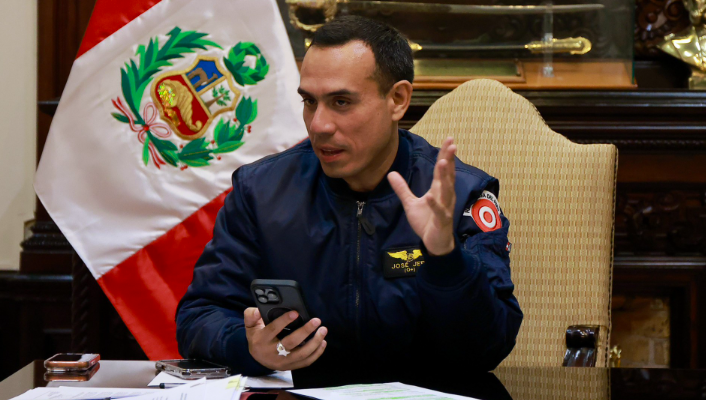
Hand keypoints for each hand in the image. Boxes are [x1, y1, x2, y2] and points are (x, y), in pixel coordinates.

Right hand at [244, 307, 327, 369]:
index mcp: (262, 340)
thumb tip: (257, 310)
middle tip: (317, 321)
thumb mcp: (250, 326)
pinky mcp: (291, 367)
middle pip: (291, 343)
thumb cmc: (257, 337)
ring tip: (323, 330)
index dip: (284, 320)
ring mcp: (283, 362)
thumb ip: (251, 316)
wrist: (256, 358)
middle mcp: (272, 352)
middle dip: (305, 331)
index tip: (295, 312)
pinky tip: (322, 342)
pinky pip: (306, 362)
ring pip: (301, 354)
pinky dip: (316, 353)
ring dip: (315, 342)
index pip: (273, 330)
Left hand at [388, 137, 456, 255]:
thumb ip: (402, 189)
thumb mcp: (410, 203)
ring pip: (446, 190)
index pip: (442, 169)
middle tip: (451, 144)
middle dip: (449, 159)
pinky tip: (430, 197)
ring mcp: (444, 208)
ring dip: (445, 176)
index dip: (445, 154)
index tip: (449, 139)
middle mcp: (444, 196)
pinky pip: (439, 211)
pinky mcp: (441, 220)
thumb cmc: (427, 221)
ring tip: (443, 162)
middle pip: (447, 175)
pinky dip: (435, 204)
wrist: (435, 243)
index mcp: (438, 190)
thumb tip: (390, 173)